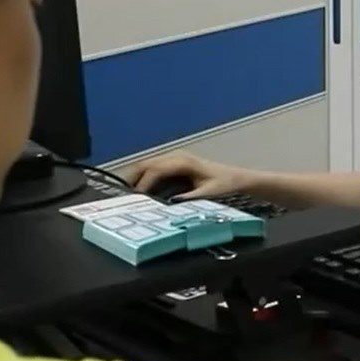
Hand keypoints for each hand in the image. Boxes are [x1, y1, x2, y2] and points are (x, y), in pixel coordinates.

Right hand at [125, 151, 252, 198]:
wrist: (238, 179)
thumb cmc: (226, 186)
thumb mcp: (209, 195)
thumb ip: (189, 199)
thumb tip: (168, 203)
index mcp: (183, 162)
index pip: (155, 170)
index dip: (142, 184)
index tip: (134, 201)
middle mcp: (176, 157)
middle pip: (145, 164)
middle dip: (131, 180)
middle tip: (121, 199)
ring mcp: (175, 159)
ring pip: (146, 166)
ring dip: (135, 180)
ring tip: (126, 199)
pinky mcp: (175, 165)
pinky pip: (153, 170)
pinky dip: (143, 180)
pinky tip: (139, 195)